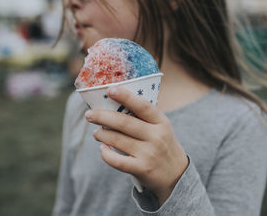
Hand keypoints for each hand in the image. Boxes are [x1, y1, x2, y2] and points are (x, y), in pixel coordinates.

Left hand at [85, 86, 188, 204]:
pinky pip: (117, 160)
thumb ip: (144, 118)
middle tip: (89, 114)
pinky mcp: (142, 169)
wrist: (177, 175)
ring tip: (96, 132)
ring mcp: (149, 154)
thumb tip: (113, 104)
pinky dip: (106, 153)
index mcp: (161, 122)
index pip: (143, 106)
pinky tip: (102, 148)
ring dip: (102, 134)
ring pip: (117, 140)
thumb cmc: (163, 145)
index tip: (110, 89)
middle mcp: (157, 137)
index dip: (126, 96)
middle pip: (124, 123)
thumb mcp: (161, 128)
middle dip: (103, 116)